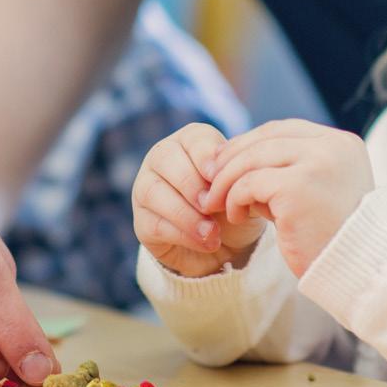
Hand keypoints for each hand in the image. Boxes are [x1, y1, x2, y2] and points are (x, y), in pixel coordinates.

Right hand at [132, 123, 265, 277]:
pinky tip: (206, 242)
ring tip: (212, 232)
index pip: (193, 138)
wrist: (229, 248)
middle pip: (165, 158)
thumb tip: (237, 171)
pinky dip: (182, 234)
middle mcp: (162, 158)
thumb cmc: (235, 206)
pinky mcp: (142, 221)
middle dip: (191, 183)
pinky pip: (153, 223)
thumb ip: (242, 177)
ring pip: (152, 190)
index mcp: (190, 141)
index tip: (220, 177)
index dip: (205, 156)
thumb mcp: (244, 190)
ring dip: (185, 213)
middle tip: (212, 206)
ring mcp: (146, 188)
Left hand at [201, 120, 373, 276]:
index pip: (284, 130)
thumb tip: (236, 159)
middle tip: (210, 178)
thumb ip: (289, 170)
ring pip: (253, 157)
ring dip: (227, 179)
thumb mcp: (317, 191)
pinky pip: (250, 184)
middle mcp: (332, 147)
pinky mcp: (297, 188)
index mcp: (342, 143)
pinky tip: (235, 216)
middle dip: (233, 157)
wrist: (359, 275)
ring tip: (216, 201)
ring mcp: (317, 164)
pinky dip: (235, 198)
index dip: (251, 142)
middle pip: (266, 138)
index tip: (227, 161)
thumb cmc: (333, 238)